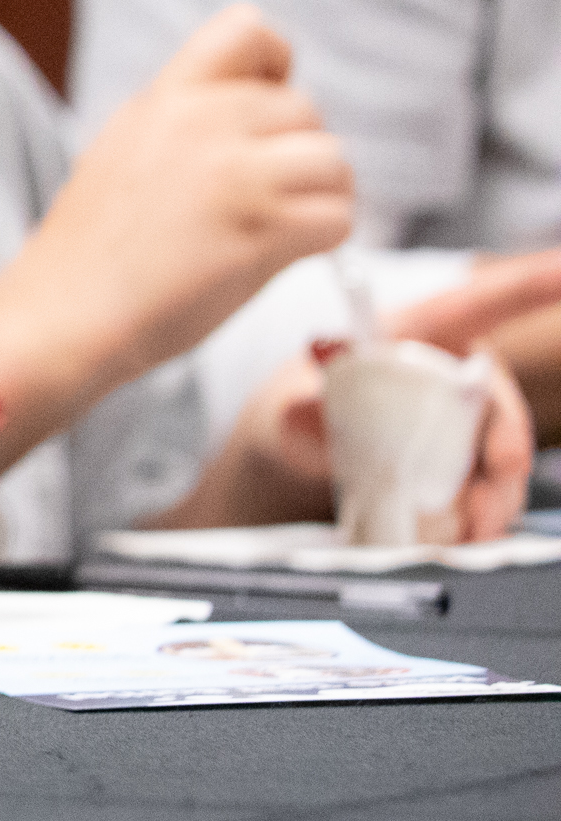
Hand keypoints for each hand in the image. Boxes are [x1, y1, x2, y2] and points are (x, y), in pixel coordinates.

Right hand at [16, 6, 354, 382]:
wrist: (62, 313)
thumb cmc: (90, 250)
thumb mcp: (122, 152)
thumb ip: (184, 126)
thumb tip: (258, 124)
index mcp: (163, 99)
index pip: (248, 28)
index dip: (274, 68)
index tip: (257, 118)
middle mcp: (201, 123)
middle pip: (305, 108)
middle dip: (298, 155)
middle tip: (264, 200)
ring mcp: (235, 175)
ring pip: (334, 161)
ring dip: (321, 199)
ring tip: (281, 230)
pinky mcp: (262, 230)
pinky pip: (338, 217)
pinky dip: (323, 243)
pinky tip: (280, 258)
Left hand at [230, 251, 560, 539]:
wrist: (289, 459)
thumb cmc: (298, 405)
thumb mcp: (290, 401)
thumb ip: (300, 406)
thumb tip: (302, 410)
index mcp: (418, 332)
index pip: (481, 301)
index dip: (532, 283)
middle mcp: (450, 370)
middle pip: (500, 401)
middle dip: (506, 448)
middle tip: (489, 489)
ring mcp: (460, 417)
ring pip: (501, 453)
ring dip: (497, 495)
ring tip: (470, 530)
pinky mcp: (461, 461)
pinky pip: (488, 486)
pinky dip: (482, 515)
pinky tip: (464, 537)